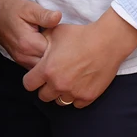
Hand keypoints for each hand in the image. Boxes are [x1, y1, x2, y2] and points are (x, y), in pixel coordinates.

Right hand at [0, 0, 61, 67]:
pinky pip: (36, 66)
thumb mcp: (29, 8)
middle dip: (58, 55)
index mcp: (29, 44)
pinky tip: (47, 49)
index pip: (54, 53)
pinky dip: (43, 60)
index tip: (66, 37)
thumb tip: (59, 17)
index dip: (63, 46)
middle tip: (63, 42)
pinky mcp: (20, 61)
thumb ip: (44, 15)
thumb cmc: (12, 9)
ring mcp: (21, 61)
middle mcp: (24, 56)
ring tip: (56, 46)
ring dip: (51, 59)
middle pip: (49, 64)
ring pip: (43, 67)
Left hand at [20, 12, 136, 108]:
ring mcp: (73, 92)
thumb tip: (35, 46)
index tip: (38, 75)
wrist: (107, 41)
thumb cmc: (81, 34)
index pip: (28, 84)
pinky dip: (76, 96)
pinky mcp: (88, 96)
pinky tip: (80, 84)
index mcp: (47, 70)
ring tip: (69, 80)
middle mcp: (58, 84)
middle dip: (46, 87)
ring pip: (60, 102)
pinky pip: (76, 104)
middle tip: (55, 77)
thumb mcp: (56, 32)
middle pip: (43, 96)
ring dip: (61, 93)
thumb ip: (42, 42)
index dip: (32, 79)